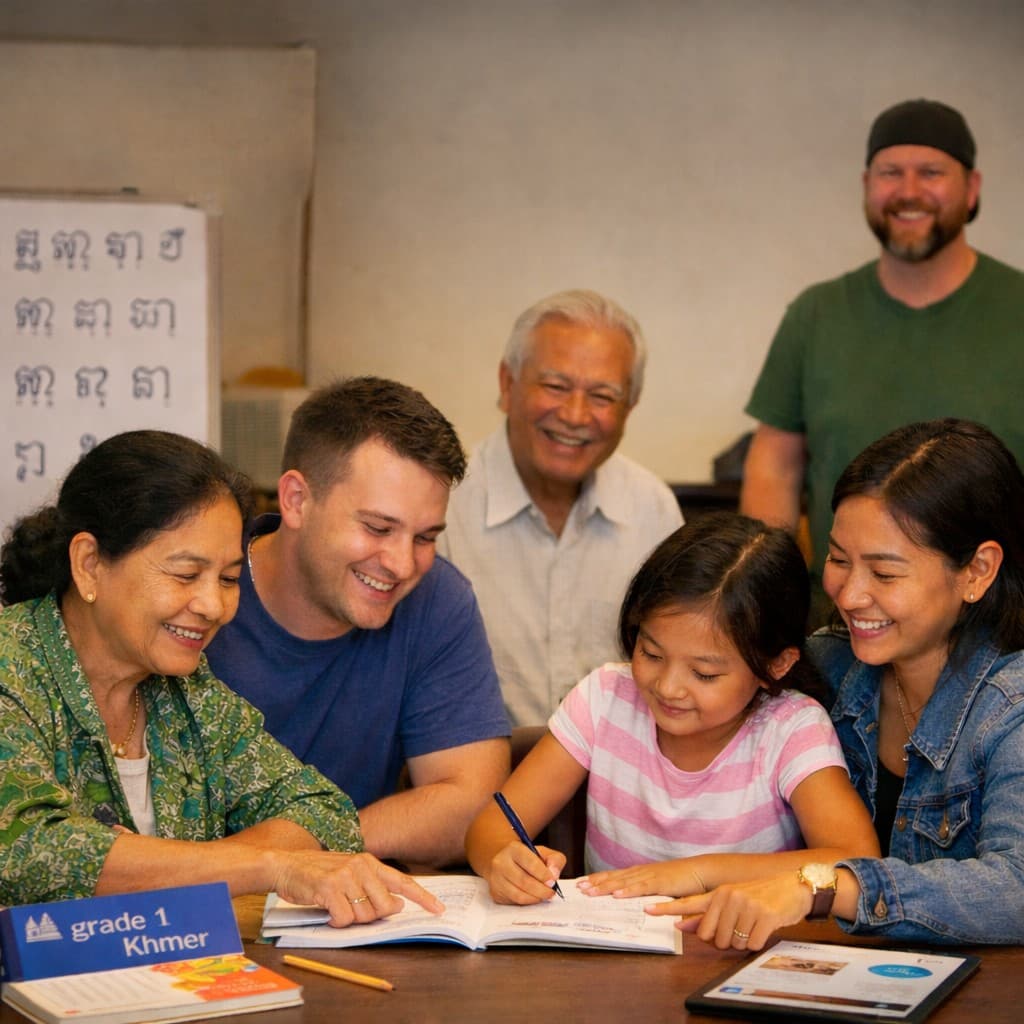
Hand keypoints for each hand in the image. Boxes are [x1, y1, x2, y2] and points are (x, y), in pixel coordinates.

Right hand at [271, 850, 444, 926]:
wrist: (286, 865)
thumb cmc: (318, 873)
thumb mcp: (349, 872)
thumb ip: (372, 885)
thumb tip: (396, 905)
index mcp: (370, 862)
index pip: (403, 881)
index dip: (423, 897)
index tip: (439, 909)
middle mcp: (361, 866)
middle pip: (385, 907)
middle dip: (373, 917)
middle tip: (354, 912)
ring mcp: (346, 876)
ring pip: (365, 915)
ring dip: (352, 920)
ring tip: (338, 908)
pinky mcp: (329, 888)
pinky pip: (344, 919)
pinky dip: (337, 923)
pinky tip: (327, 912)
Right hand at [486, 842, 566, 904]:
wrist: (505, 862)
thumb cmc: (527, 858)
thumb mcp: (543, 853)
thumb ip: (554, 860)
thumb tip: (554, 874)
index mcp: (514, 848)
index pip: (529, 862)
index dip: (543, 874)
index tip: (552, 881)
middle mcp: (501, 862)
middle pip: (524, 881)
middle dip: (541, 890)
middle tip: (551, 893)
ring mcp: (496, 879)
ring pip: (518, 895)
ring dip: (535, 898)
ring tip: (544, 896)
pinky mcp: (495, 893)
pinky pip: (514, 902)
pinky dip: (527, 902)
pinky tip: (533, 897)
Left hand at [578, 859, 705, 898]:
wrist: (701, 871)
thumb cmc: (682, 881)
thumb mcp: (660, 887)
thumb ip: (647, 894)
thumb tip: (636, 904)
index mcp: (640, 873)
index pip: (615, 876)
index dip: (598, 879)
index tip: (582, 883)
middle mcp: (642, 872)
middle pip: (614, 877)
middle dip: (596, 883)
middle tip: (579, 888)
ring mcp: (650, 876)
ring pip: (623, 882)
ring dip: (606, 886)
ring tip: (590, 892)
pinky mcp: (661, 882)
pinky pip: (642, 887)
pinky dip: (628, 891)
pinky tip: (617, 895)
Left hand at [645, 872, 812, 950]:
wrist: (792, 888)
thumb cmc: (760, 897)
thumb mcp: (731, 900)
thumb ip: (706, 913)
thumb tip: (679, 925)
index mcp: (718, 894)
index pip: (688, 903)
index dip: (667, 908)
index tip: (647, 909)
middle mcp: (729, 897)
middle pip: (712, 937)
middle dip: (724, 941)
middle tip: (738, 928)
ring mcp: (746, 906)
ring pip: (733, 944)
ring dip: (742, 943)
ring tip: (752, 925)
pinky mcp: (764, 916)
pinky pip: (752, 945)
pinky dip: (758, 943)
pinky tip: (764, 929)